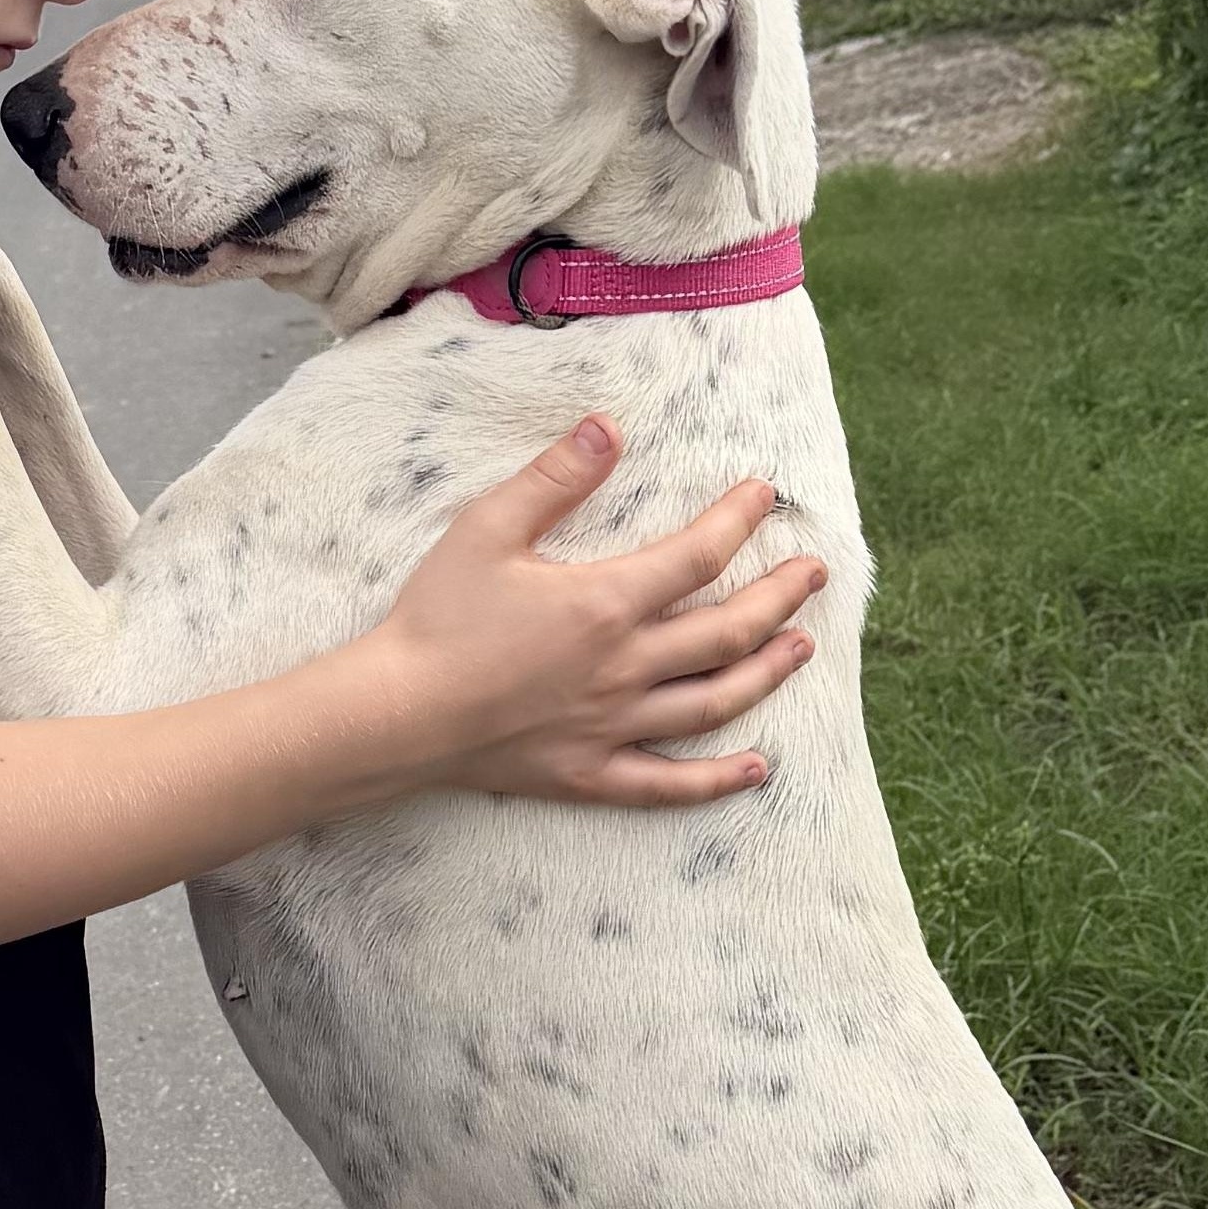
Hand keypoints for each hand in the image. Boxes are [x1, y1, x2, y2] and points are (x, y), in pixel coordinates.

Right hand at [357, 416, 822, 807]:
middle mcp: (625, 667)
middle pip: (729, 631)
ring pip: (714, 702)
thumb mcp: (487, 528)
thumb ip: (555, 476)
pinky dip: (717, 780)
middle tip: (813, 574)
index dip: (738, 520)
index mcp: (606, 603)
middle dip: (780, 597)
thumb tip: (609, 425)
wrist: (394, 715)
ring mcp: (613, 726)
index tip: (763, 497)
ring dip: (767, 673)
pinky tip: (757, 769)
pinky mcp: (589, 773)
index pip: (699, 555)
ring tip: (801, 648)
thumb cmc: (436, 618)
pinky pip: (668, 784)